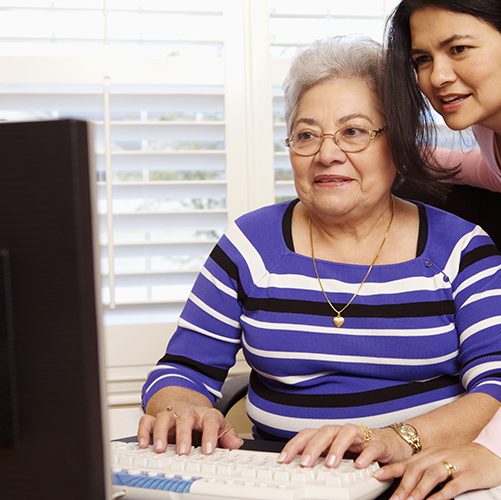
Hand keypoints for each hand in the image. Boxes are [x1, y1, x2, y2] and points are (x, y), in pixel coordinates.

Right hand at [137, 405, 242, 455]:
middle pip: (185, 417)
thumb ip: (227, 436)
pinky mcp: (157, 418)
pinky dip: (144, 431)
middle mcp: (188, 413)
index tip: (209, 449)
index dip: (210, 435)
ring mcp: (172, 414)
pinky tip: (144, 443)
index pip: (211, 421)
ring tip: (160, 449)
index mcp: (206, 415)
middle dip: (183, 435)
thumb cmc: (203, 420)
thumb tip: (235, 443)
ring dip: (161, 433)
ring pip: (164, 416)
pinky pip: (147, 419)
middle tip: (183, 451)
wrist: (187, 402)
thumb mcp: (220, 427)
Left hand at [278, 424, 410, 468]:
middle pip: (325, 432)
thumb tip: (298, 469)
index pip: (309, 434)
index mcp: (331, 434)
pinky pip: (372, 447)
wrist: (392, 444)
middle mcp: (343, 432)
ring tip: (331, 464)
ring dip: (337, 449)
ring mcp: (361, 436)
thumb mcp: (338, 453)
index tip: (283, 458)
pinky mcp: (379, 443)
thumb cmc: (361, 448)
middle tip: (305, 463)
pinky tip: (360, 465)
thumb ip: (321, 458)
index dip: (295, 445)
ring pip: (346, 434)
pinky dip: (365, 455)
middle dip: (313, 447)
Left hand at [373, 443, 500, 499]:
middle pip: (416, 469)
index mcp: (431, 453)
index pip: (407, 461)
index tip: (377, 476)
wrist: (492, 454)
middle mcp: (439, 456)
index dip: (391, 469)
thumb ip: (424, 469)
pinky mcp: (469, 474)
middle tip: (393, 499)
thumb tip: (406, 481)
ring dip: (418, 490)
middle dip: (402, 486)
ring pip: (431, 475)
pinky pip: (453, 485)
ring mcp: (455, 464)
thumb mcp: (441, 460)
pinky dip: (440, 494)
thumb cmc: (465, 460)